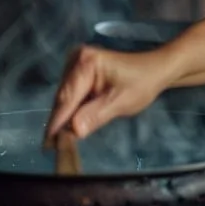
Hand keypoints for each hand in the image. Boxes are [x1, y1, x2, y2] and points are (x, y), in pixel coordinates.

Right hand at [44, 46, 171, 142]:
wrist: (155, 69)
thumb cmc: (142, 83)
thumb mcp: (121, 102)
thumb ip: (95, 115)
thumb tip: (73, 131)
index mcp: (86, 63)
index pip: (67, 98)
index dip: (58, 122)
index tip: (49, 143)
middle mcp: (77, 59)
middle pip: (63, 97)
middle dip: (60, 121)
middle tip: (52, 146)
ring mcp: (77, 63)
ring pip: (65, 97)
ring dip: (64, 116)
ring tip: (57, 140)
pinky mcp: (79, 69)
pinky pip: (72, 93)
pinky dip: (72, 108)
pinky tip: (68, 125)